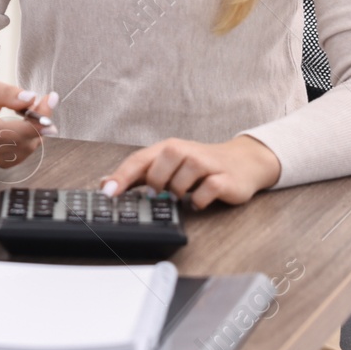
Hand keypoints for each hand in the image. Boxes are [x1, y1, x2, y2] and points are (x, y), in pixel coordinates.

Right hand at [0, 80, 58, 167]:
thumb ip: (7, 92)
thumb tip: (31, 98)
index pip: (6, 132)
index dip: (31, 126)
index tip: (49, 113)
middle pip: (20, 141)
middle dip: (39, 121)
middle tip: (46, 100)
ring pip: (25, 149)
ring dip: (37, 130)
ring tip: (33, 110)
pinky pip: (23, 154)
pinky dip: (31, 138)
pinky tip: (29, 125)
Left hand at [98, 136, 281, 209]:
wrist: (243, 162)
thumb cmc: (200, 165)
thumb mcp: (169, 166)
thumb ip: (140, 175)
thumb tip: (106, 184)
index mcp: (168, 148)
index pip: (139, 160)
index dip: (121, 176)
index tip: (107, 192)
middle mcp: (186, 151)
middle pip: (160, 166)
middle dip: (156, 184)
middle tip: (160, 194)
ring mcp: (206, 164)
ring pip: (182, 179)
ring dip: (178, 192)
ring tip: (182, 196)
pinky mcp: (224, 178)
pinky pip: (206, 190)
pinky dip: (198, 200)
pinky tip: (197, 202)